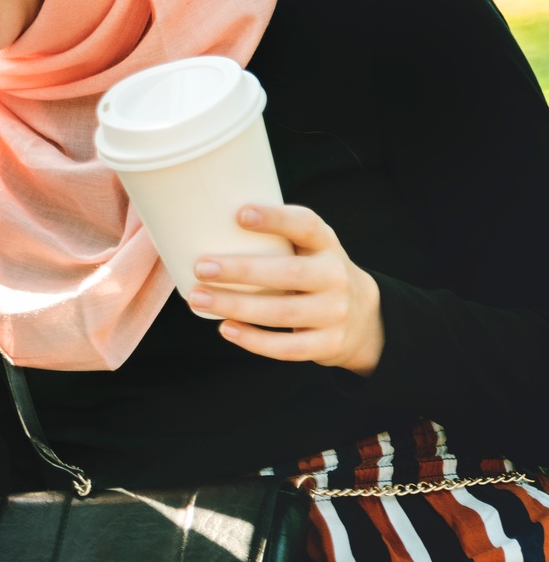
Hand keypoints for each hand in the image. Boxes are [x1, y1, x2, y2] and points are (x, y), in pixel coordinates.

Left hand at [187, 203, 384, 374]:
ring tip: (197, 299)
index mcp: (326, 245)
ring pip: (282, 313)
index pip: (306, 226)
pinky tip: (226, 329)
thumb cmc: (313, 273)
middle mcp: (335, 277)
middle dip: (241, 271)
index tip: (239, 214)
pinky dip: (254, 340)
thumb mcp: (308, 250)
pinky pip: (287, 347)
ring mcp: (335, 313)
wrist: (364, 318)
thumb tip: (202, 227)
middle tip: (201, 267)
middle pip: (289, 273)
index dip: (276, 219)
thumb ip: (273, 239)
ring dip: (236, 306)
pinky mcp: (328, 344)